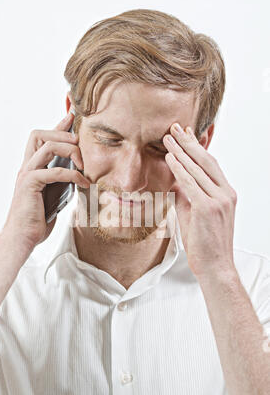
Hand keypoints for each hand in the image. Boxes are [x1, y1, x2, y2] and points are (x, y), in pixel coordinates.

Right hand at [2, 112, 90, 252]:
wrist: (23, 237)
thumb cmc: (38, 219)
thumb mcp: (53, 195)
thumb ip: (61, 181)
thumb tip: (79, 174)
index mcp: (31, 167)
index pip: (41, 138)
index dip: (57, 126)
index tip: (71, 116)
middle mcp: (26, 167)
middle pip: (39, 134)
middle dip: (62, 134)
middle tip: (80, 144)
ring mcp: (26, 174)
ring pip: (47, 146)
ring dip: (69, 150)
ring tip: (83, 164)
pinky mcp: (30, 184)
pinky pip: (54, 171)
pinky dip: (73, 175)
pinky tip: (84, 184)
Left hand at [163, 122, 237, 279]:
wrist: (215, 266)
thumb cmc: (205, 243)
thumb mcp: (196, 214)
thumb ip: (188, 196)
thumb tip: (175, 180)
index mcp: (226, 193)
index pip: (210, 164)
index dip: (197, 147)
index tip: (185, 133)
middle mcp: (226, 193)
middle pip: (206, 160)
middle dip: (188, 142)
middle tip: (174, 128)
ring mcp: (219, 200)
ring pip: (197, 169)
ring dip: (181, 152)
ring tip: (168, 138)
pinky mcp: (208, 208)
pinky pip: (191, 184)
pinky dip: (179, 170)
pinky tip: (170, 158)